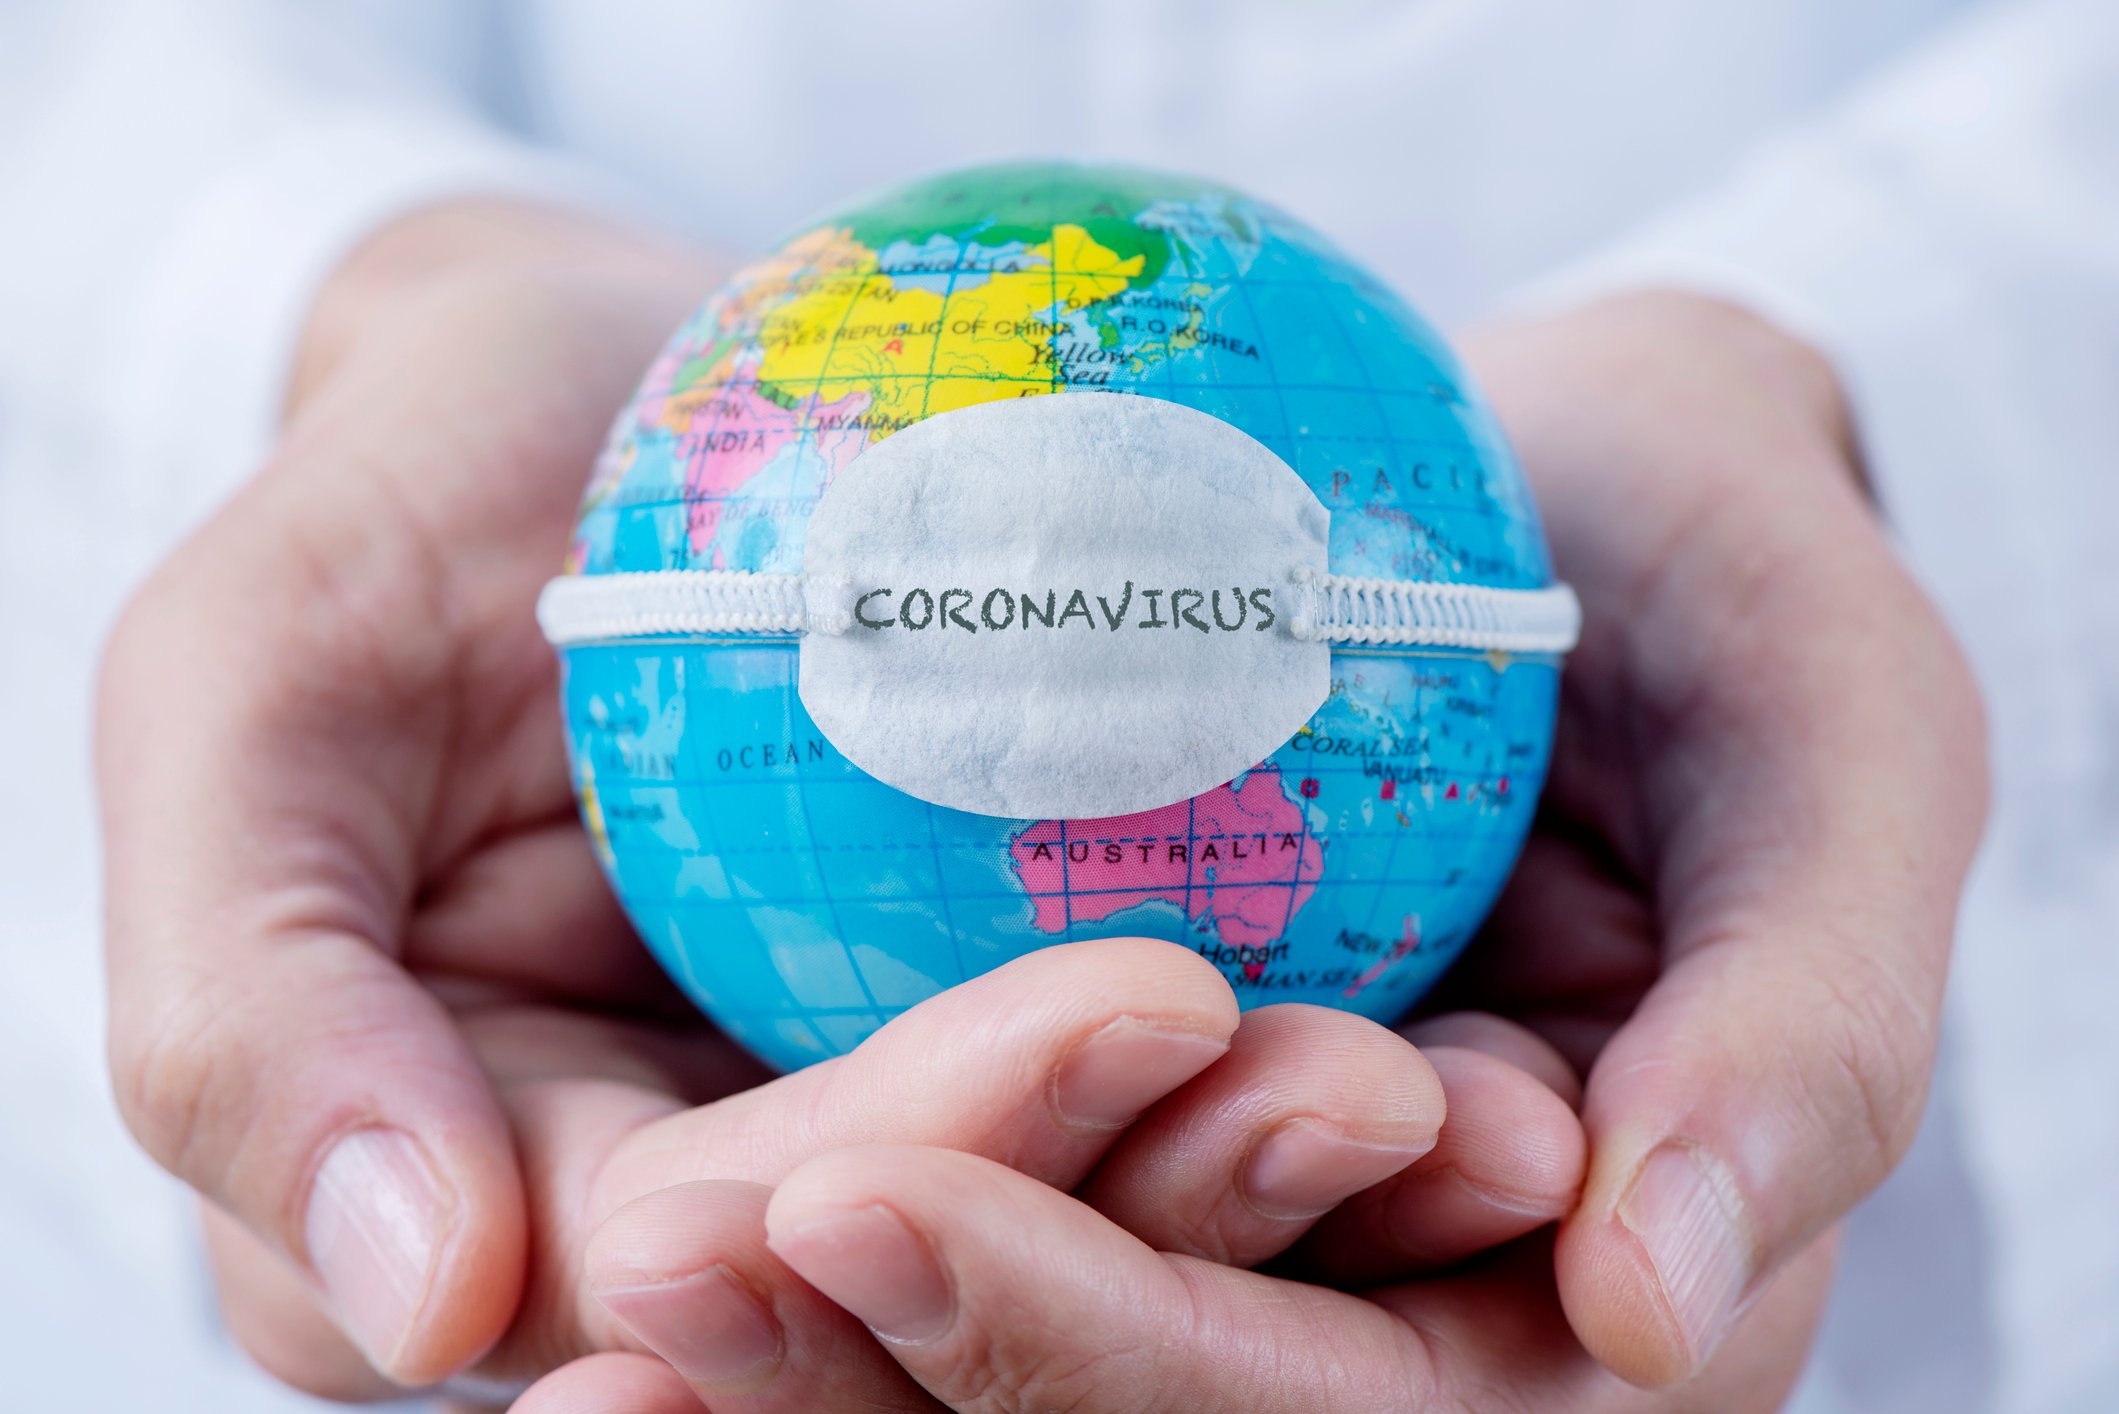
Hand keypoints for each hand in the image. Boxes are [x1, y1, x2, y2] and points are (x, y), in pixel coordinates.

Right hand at [95, 203, 1580, 1398]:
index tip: (1148, 1003)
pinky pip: (1157, 1107)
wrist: (583, 402)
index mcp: (494, 1201)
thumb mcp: (248, 693)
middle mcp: (694, 1220)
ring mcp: (863, 1139)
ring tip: (1472, 1101)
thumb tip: (407, 1305)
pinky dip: (1297, 1093)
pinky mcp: (997, 1052)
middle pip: (936, 1280)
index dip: (930, 1149)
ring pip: (1079, 1234)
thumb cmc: (401, 514)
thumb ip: (248, 1004)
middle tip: (1378, 1089)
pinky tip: (1474, 1048)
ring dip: (1279, 1187)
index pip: (714, 1243)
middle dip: (1161, 1203)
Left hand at [522, 291, 1985, 1411]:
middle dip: (896, 1359)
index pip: (1351, 1405)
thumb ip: (1809, 1020)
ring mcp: (1242, 1212)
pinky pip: (953, 1184)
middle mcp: (1396, 1294)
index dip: (1110, 1342)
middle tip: (651, 1266)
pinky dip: (797, 1200)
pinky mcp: (1114, 1108)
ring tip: (601, 1261)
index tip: (867, 1204)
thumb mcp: (1836, 736)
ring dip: (799, 1335)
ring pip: (1009, 1347)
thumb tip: (1659, 1310)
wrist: (1572, 474)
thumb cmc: (1726, 574)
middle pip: (1140, 1406)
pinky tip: (631, 1188)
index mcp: (1585, 1283)